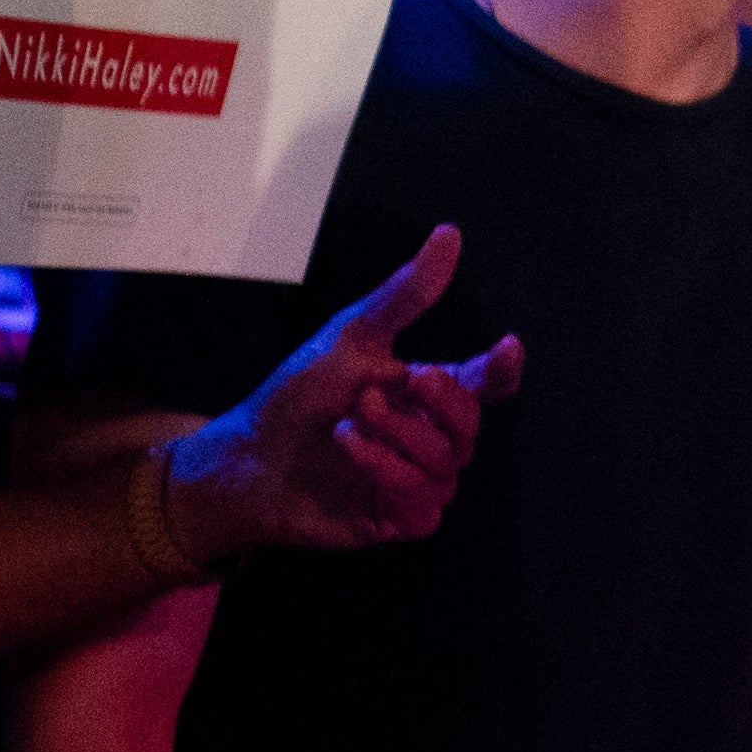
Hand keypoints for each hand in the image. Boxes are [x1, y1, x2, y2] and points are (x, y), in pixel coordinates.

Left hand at [168, 226, 521, 554]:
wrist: (246, 459)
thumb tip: (449, 234)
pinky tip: (354, 453)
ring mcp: (417, 480)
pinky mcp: (397, 518)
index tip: (506, 346)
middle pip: (470, 425)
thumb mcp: (349, 338)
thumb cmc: (297, 396)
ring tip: (350, 424)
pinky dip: (391, 473)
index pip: (487, 385)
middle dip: (433, 406)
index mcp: (428, 395)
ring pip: (449, 464)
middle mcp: (430, 438)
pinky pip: (426, 503)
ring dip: (400, 439)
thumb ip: (404, 295)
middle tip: (381, 391)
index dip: (503, 369)